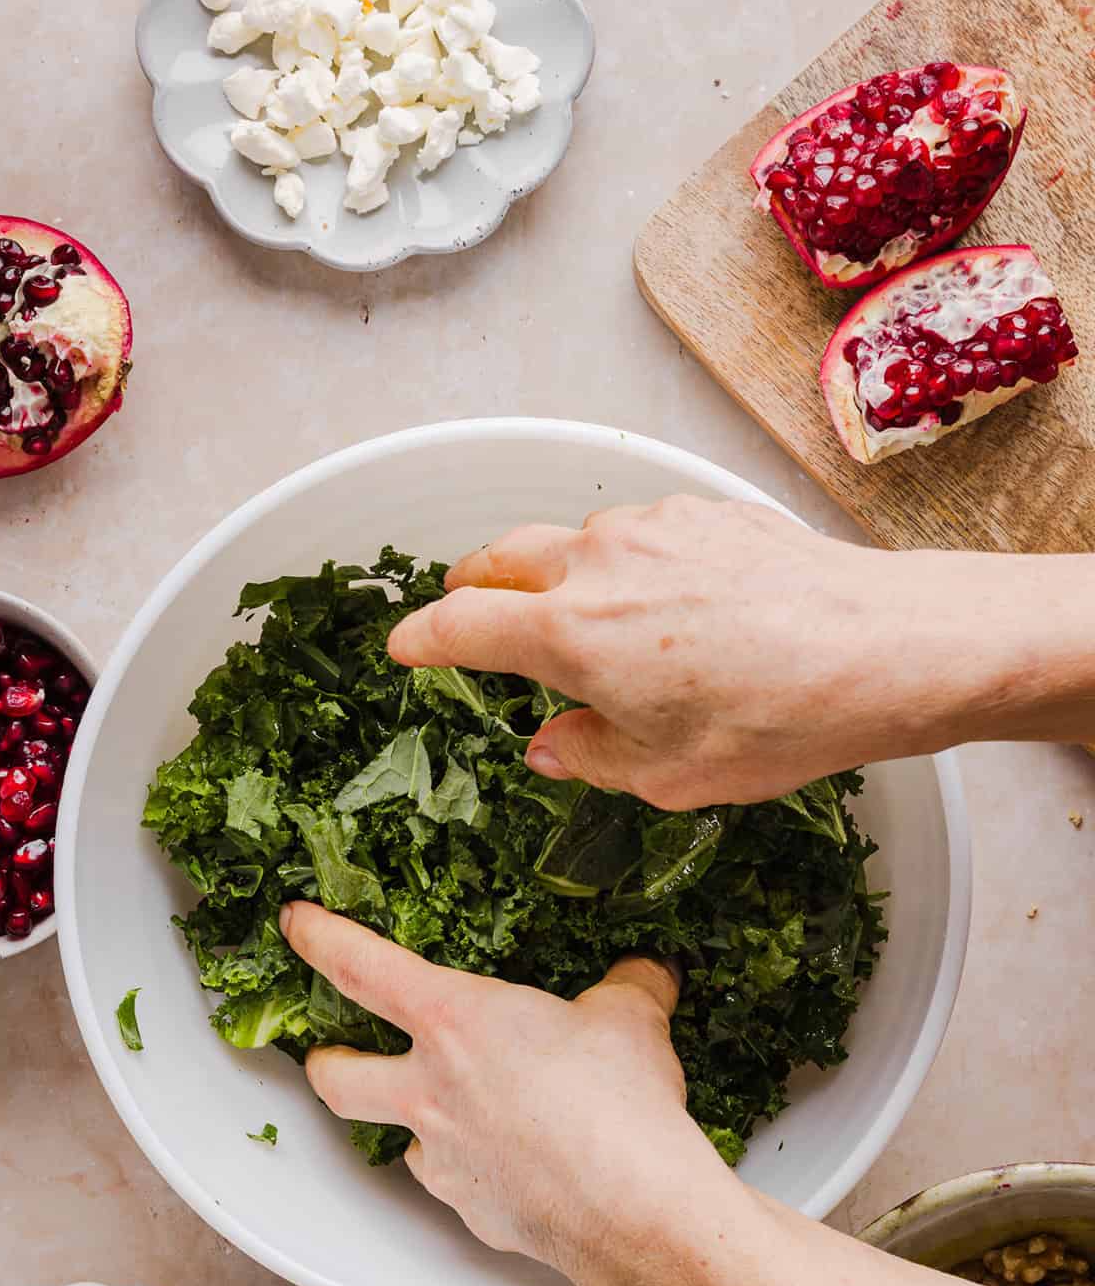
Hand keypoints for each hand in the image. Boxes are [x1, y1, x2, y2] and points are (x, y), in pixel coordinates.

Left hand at [280, 900, 723, 1285]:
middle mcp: (430, 1089)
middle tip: (333, 1052)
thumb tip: (647, 973)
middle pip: (336, 1077)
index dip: (320, 938)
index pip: (361, 966)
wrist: (634, 1210)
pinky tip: (514, 1163)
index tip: (295, 922)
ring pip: (401, 1138)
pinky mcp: (469, 1210)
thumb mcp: (631, 1017)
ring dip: (416, 1124)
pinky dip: (474, 1169)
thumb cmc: (620, 1102)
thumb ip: (628, 986)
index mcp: (454, 1020)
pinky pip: (455, 1181)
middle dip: (326, 1062)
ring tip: (457, 1113)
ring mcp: (444, 1156)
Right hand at [386, 495, 1094, 807]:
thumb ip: (587, 755)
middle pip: (496, 559)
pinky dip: (624, 563)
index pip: (457, 624)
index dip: (419, 639)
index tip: (402, 648)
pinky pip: (636, 533)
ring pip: (569, 542)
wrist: (884, 647)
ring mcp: (651, 526)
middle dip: (471, 588)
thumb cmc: (777, 720)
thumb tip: (549, 743)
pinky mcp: (703, 510)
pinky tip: (666, 606)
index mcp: (567, 633)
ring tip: (584, 621)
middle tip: (471, 615)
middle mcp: (594, 563)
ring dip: (555, 575)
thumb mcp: (666, 774)